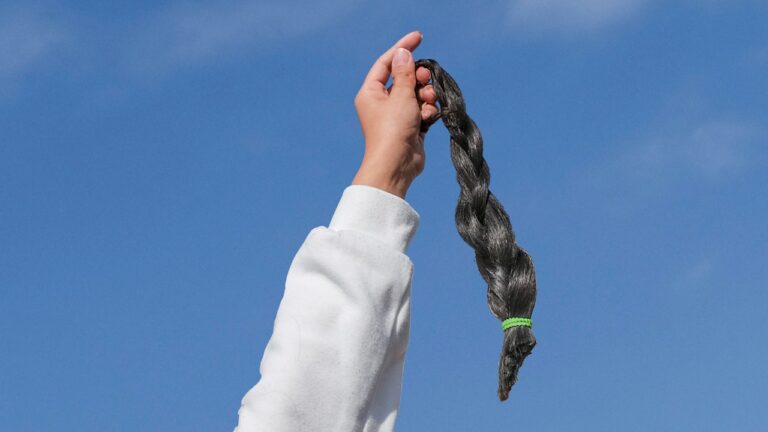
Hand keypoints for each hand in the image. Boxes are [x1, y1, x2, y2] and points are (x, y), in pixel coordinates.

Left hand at [351, 31, 438, 198]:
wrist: (396, 166)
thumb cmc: (392, 131)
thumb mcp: (401, 97)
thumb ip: (405, 73)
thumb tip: (403, 53)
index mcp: (371, 93)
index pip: (387, 63)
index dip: (402, 48)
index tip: (418, 37)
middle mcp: (381, 103)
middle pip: (404, 78)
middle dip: (418, 77)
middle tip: (425, 79)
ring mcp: (396, 116)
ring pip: (416, 94)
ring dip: (426, 96)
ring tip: (428, 102)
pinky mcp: (410, 127)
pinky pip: (422, 110)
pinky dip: (428, 111)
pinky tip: (429, 118)